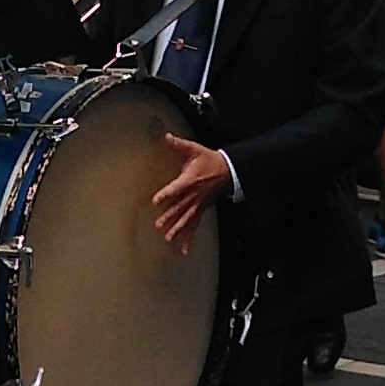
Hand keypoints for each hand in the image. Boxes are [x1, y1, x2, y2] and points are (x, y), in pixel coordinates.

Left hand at [151, 133, 230, 252]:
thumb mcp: (195, 149)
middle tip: (159, 224)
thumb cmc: (210, 160)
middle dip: (170, 216)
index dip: (166, 193)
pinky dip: (188, 238)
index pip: (176, 188)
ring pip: (187, 219)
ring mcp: (198, 204)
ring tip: (168, 238)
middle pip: (180, 207)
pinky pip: (194, 225)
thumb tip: (166, 136)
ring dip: (177, 229)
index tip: (156, 200)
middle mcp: (194, 195)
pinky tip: (182, 250)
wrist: (228, 170)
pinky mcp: (201, 209)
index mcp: (190, 180)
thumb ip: (179, 144)